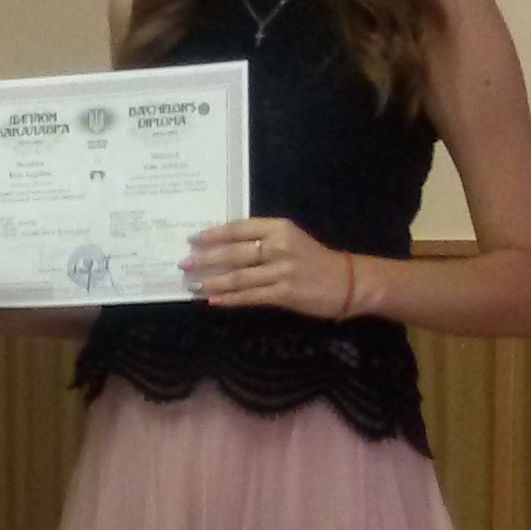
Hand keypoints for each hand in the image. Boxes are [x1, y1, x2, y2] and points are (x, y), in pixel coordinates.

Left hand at [184, 218, 356, 317]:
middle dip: (205, 259)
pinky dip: (230, 299)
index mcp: (279, 228)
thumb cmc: (313, 260)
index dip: (213, 234)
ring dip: (212, 282)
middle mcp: (280, 246)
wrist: (347, 282)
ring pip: (239, 276)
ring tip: (193, 285)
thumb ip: (262, 240)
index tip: (193, 239)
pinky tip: (214, 301)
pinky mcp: (285, 294)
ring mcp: (282, 270)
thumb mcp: (290, 240)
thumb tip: (223, 247)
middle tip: (184, 264)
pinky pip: (250, 296)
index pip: (239, 228)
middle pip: (234, 252)